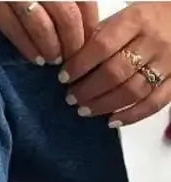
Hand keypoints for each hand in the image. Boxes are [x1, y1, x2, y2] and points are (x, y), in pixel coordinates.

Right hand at [0, 2, 97, 65]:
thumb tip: (84, 19)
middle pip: (67, 15)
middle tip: (73, 59)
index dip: (89, 24)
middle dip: (73, 43)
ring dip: (52, 48)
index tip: (89, 42)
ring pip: (42, 24)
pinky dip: (27, 46)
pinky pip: (13, 27)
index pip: (83, 0)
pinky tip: (36, 59)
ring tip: (54, 60)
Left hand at [61, 2, 170, 125]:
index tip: (64, 78)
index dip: (80, 65)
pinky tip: (111, 121)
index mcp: (137, 20)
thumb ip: (101, 36)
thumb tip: (70, 62)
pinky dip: (131, 116)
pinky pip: (153, 104)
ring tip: (85, 110)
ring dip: (103, 105)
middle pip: (115, 72)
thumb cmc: (148, 22)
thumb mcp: (125, 17)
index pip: (102, 45)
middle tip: (71, 99)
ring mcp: (167, 63)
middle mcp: (153, 41)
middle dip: (88, 90)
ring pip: (132, 91)